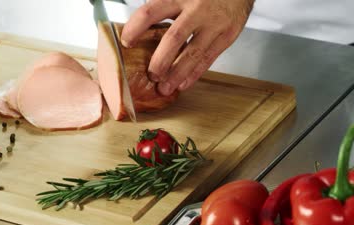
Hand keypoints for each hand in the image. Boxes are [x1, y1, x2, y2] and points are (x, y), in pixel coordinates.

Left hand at [121, 0, 253, 94]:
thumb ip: (163, 6)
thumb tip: (136, 26)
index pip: (151, 12)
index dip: (136, 28)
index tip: (126, 42)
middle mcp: (196, 9)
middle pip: (173, 38)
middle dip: (160, 60)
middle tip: (151, 75)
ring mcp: (214, 24)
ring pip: (192, 53)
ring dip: (177, 74)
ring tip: (164, 88)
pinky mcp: (227, 35)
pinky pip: (208, 59)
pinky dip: (195, 74)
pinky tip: (183, 84)